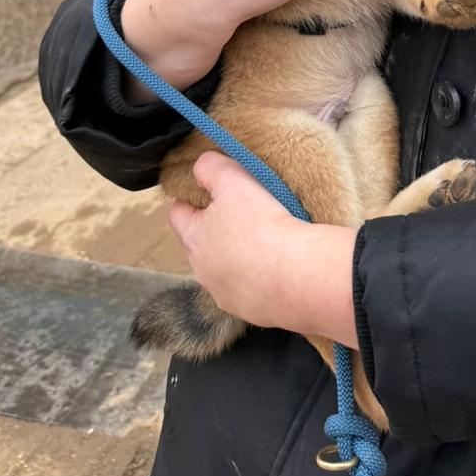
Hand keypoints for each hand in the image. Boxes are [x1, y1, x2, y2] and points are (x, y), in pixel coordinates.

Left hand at [169, 152, 358, 345]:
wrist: (297, 276)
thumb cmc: (262, 224)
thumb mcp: (235, 181)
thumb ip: (211, 168)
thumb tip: (200, 165)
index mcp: (194, 238)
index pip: (178, 214)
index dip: (189, 200)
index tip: (206, 192)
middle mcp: (202, 270)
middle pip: (199, 244)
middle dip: (214, 230)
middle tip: (240, 215)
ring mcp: (223, 294)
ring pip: (221, 270)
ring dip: (234, 258)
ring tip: (261, 244)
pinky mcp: (248, 310)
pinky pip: (246, 290)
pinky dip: (255, 280)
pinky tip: (275, 269)